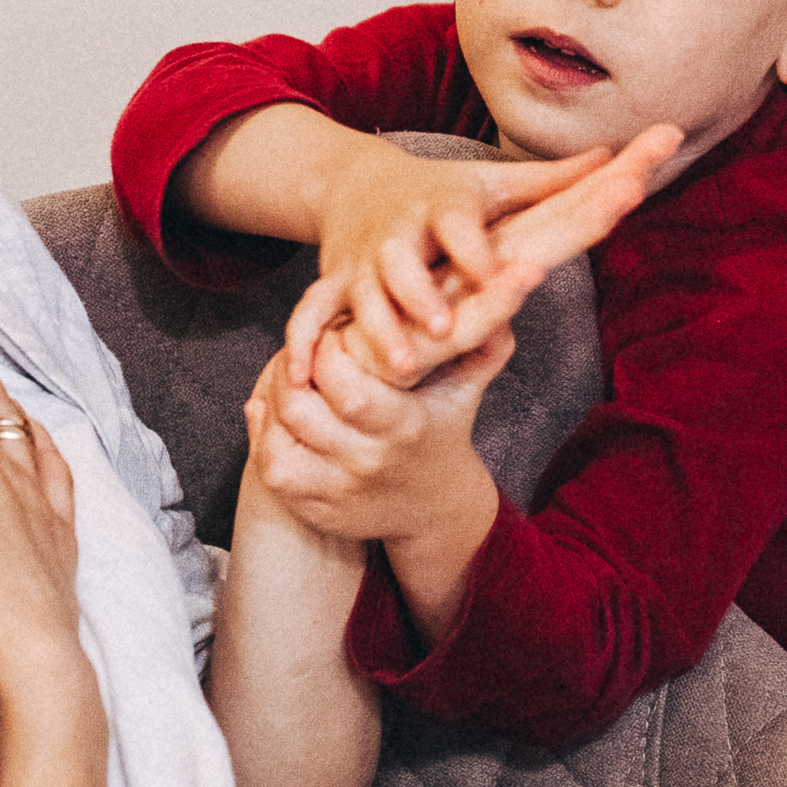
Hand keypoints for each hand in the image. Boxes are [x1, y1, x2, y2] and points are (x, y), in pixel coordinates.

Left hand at [250, 319, 504, 541]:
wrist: (436, 509)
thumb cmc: (443, 430)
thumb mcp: (465, 387)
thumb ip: (483, 338)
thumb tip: (522, 277)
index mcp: (403, 427)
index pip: (347, 389)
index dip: (324, 353)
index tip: (329, 332)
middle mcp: (367, 462)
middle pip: (301, 412)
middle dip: (288, 372)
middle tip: (299, 351)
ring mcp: (337, 491)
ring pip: (277, 443)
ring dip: (271, 402)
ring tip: (286, 376)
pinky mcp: (315, 508)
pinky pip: (273, 469)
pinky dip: (264, 435)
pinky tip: (274, 410)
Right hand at [289, 124, 681, 388]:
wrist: (356, 184)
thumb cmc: (441, 195)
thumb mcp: (493, 185)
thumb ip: (556, 181)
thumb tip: (625, 156)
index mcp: (444, 208)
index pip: (462, 225)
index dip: (481, 250)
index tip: (512, 272)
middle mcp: (402, 235)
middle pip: (408, 263)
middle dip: (423, 295)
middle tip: (446, 329)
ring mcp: (364, 262)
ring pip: (364, 295)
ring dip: (378, 327)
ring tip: (401, 365)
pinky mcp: (335, 284)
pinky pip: (313, 313)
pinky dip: (304, 342)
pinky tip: (301, 374)